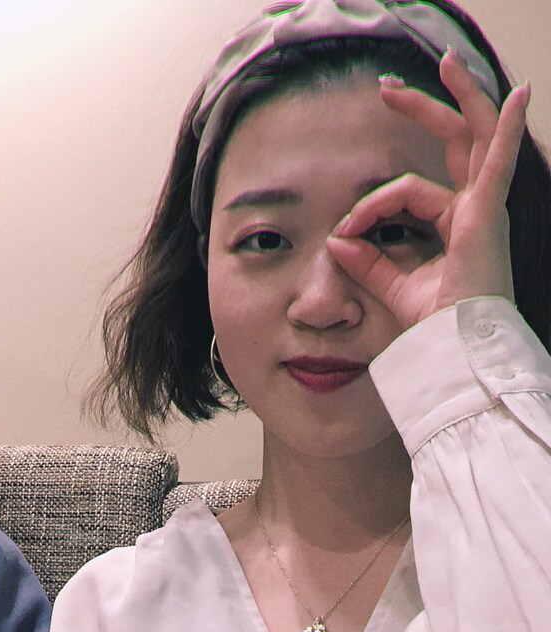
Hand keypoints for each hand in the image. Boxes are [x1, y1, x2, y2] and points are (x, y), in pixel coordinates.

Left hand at [326, 50, 530, 330]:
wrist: (454, 347)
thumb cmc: (433, 322)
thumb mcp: (392, 284)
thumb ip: (367, 261)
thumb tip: (335, 241)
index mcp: (455, 223)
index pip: (406, 192)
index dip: (369, 205)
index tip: (342, 230)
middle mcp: (474, 209)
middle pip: (452, 145)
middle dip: (423, 111)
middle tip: (387, 90)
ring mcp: (484, 208)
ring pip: (475, 138)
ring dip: (459, 98)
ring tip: (444, 61)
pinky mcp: (487, 215)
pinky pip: (500, 163)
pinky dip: (509, 128)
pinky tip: (520, 94)